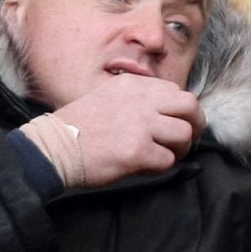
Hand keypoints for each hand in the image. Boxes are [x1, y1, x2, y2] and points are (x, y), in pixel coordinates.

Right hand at [52, 73, 204, 187]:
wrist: (55, 147)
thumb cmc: (78, 126)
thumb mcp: (108, 96)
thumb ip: (137, 99)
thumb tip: (165, 113)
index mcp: (134, 85)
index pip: (175, 91)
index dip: (181, 109)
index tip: (177, 122)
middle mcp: (141, 100)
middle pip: (190, 106)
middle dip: (195, 124)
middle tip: (188, 138)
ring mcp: (141, 125)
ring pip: (184, 134)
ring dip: (180, 148)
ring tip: (167, 154)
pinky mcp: (138, 151)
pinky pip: (168, 160)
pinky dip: (162, 165)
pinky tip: (146, 165)